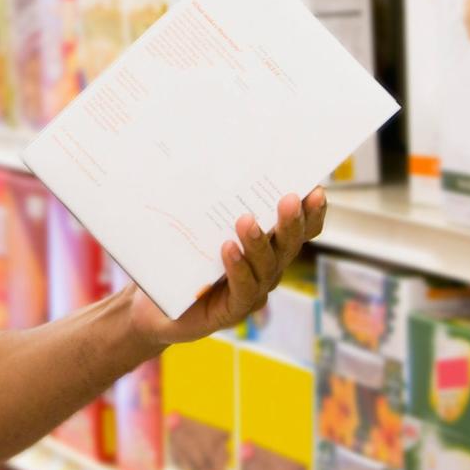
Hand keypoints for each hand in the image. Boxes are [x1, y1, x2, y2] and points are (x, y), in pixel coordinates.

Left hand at [128, 187, 327, 345]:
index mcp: (265, 247)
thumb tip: (209, 158)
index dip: (310, 214)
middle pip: (288, 246)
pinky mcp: (232, 310)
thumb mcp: (196, 226)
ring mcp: (252, 292)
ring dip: (259, 242)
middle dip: (291, 222)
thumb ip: (210, 203)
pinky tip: (228, 249)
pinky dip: (238, 268)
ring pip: (266, 267)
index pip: (298, 231)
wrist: (153, 307)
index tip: (315, 190)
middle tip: (289, 199)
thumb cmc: (178, 259)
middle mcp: (266, 269)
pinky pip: (243, 289)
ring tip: (246, 220)